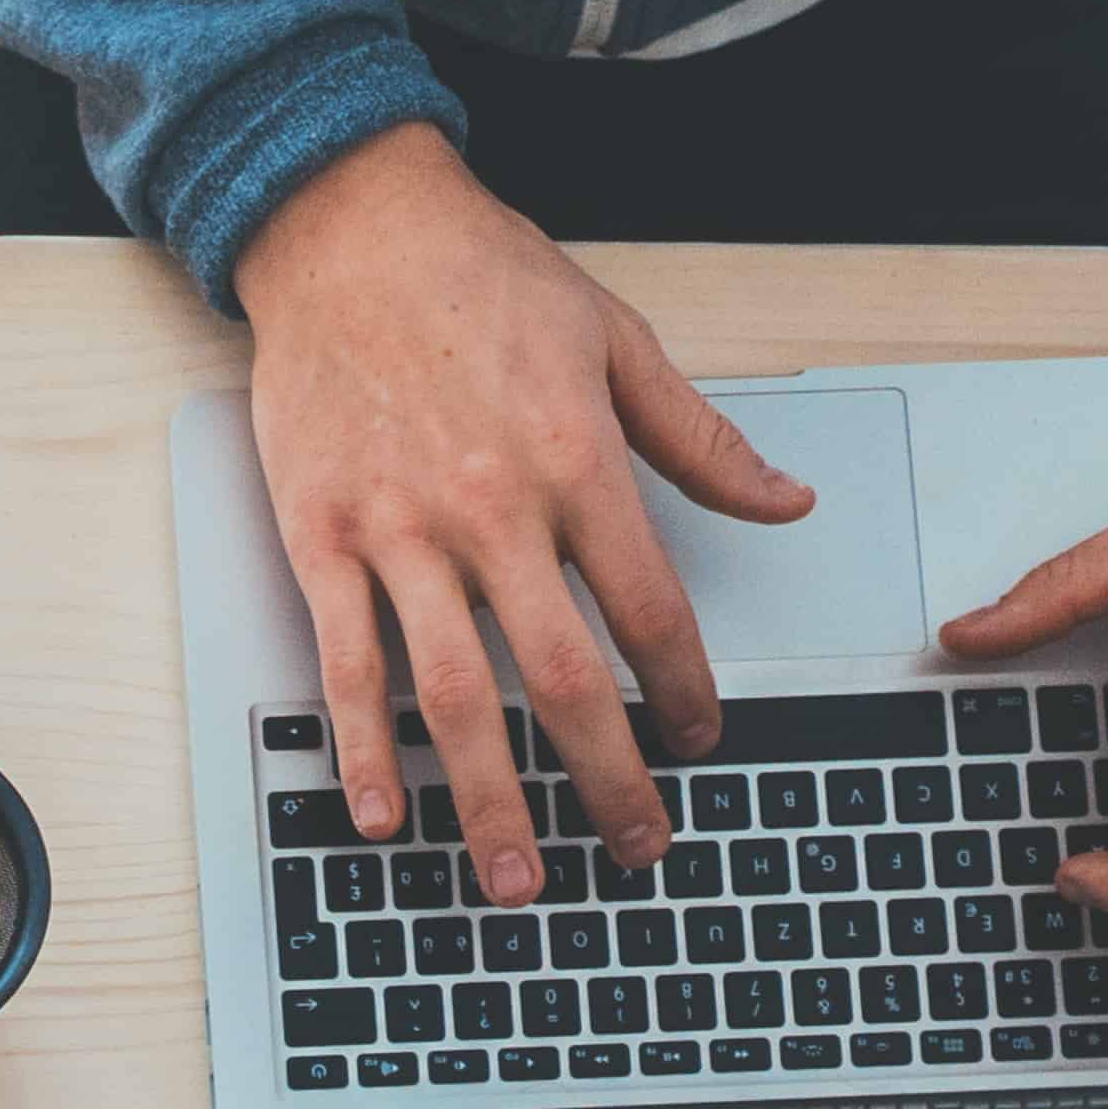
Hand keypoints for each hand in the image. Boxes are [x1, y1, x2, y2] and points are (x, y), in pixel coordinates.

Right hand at [233, 124, 814, 907]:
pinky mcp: (322, 540)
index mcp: (575, 463)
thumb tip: (786, 503)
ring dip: (489, 799)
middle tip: (635, 845)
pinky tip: (385, 815)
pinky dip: (364, 749)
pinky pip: (347, 666)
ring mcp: (399, 533)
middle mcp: (491, 510)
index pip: (650, 609)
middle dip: (608, 778)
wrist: (352, 231)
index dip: (685, 689)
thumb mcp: (616, 340)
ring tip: (518, 877)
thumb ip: (700, 440)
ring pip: (457, 695)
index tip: (700, 740)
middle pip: (565, 678)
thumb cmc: (482, 278)